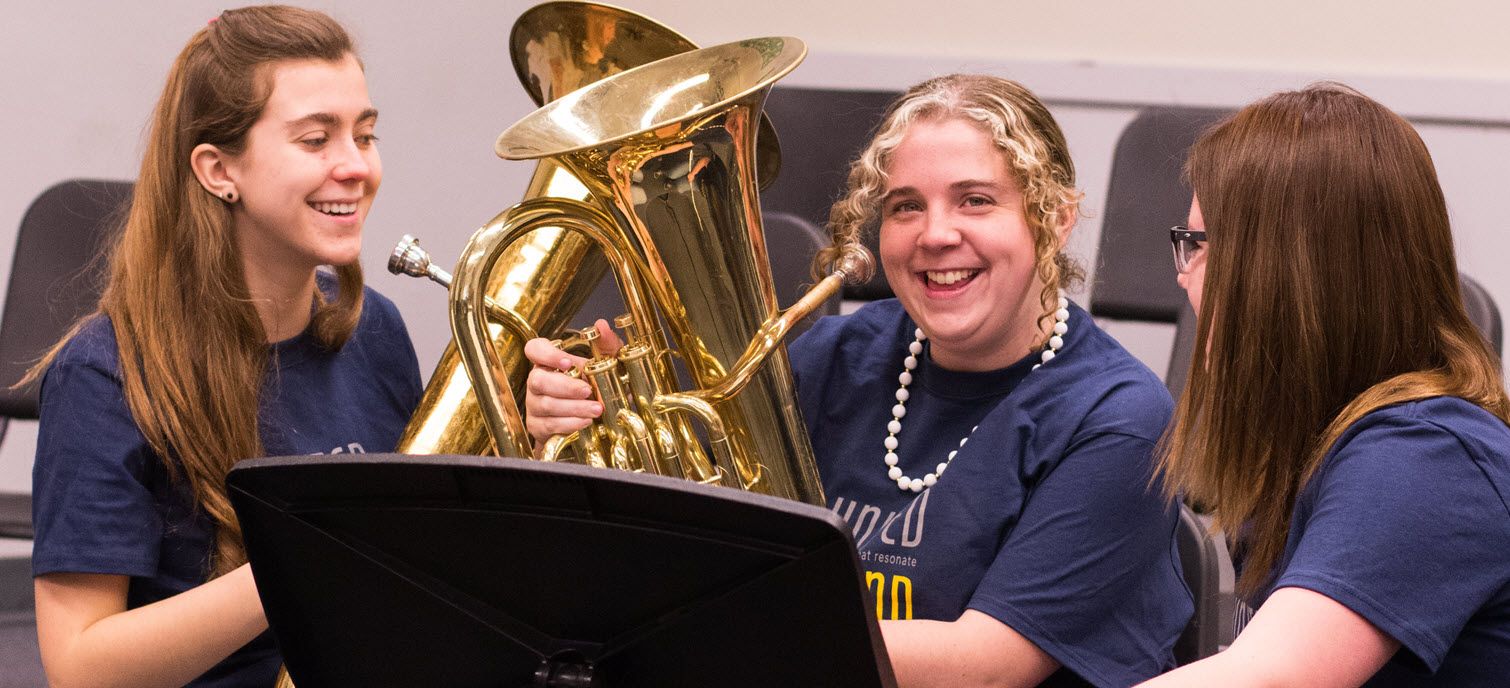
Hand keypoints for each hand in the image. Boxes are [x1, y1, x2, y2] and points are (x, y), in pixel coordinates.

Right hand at [523, 320, 621, 452]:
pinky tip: (586, 421)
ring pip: (546, 404)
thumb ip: (605, 343)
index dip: (547, 355)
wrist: (597, 419)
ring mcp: (534, 404)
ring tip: (596, 409)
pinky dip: (570, 423)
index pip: (534, 349)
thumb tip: (601, 325)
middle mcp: (536, 381)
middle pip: (538, 380)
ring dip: (574, 407)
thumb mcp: (607, 362)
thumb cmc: (597, 385)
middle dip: (565, 386)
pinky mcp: (538, 425)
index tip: (567, 362)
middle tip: (588, 390)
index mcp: (548, 360)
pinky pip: (549, 424)